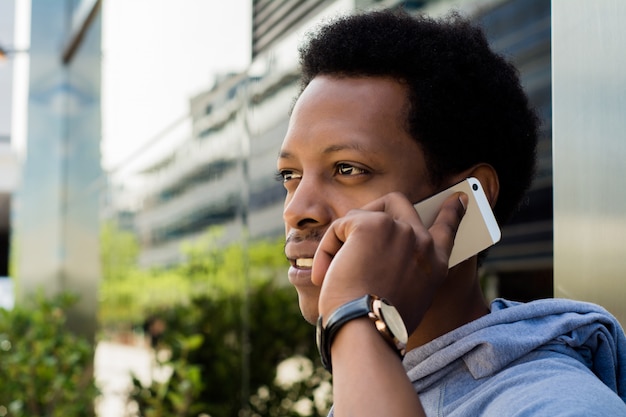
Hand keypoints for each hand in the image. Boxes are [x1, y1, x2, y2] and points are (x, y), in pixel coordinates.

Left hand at [311, 191, 466, 333]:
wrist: (366, 333)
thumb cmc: (376, 324)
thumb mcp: (405, 299)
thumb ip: (402, 270)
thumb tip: (371, 254)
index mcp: (435, 264)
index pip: (447, 227)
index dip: (451, 211)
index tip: (459, 197)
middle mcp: (421, 242)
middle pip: (396, 203)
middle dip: (370, 213)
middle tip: (351, 235)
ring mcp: (399, 230)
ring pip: (361, 215)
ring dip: (342, 241)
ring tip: (333, 273)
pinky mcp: (371, 226)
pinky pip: (341, 226)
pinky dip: (327, 248)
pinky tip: (326, 273)